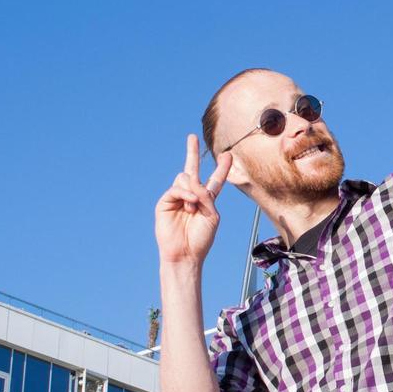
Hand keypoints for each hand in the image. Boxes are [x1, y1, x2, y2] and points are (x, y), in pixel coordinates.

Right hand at [155, 135, 232, 267]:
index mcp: (206, 200)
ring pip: (185, 178)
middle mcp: (191, 196)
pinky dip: (185, 194)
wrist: (185, 254)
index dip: (221, 168)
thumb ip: (207, 196)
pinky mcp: (165, 202)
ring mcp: (177, 198)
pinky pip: (176, 188)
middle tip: (192, 137)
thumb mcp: (212, 215)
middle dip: (192, 153)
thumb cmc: (201, 238)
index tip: (228, 155)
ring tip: (193, 208)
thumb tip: (193, 182)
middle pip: (192, 171)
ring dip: (193, 191)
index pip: (215, 181)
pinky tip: (189, 204)